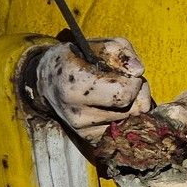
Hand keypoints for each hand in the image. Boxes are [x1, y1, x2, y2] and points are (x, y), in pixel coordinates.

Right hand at [34, 38, 151, 144]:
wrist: (47, 85)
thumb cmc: (74, 60)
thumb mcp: (93, 45)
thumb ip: (119, 51)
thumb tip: (138, 70)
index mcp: (75, 86)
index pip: (124, 94)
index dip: (134, 81)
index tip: (128, 74)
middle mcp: (79, 114)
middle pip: (133, 110)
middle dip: (139, 93)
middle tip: (128, 83)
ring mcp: (85, 131)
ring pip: (132, 121)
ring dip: (134, 105)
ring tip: (119, 93)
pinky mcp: (91, 140)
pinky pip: (125, 131)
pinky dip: (126, 118)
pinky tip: (115, 107)